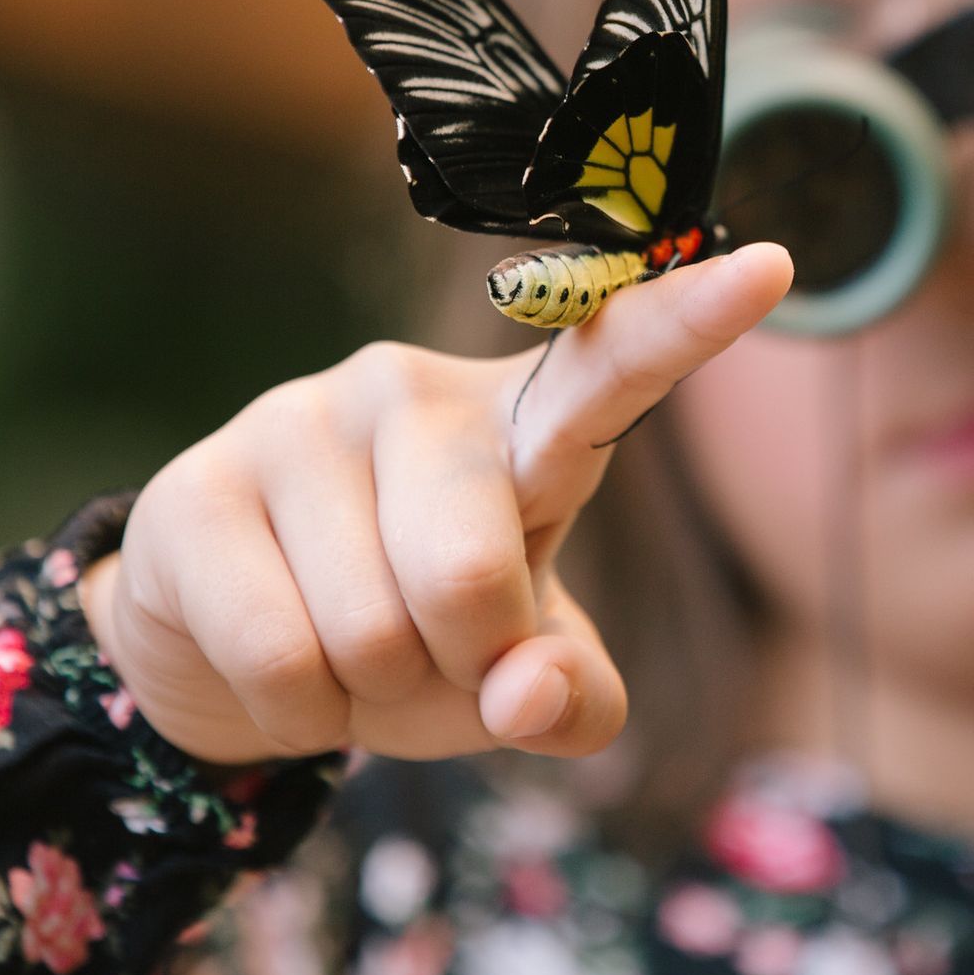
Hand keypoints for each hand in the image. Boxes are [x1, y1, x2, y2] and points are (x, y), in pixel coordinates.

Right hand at [79, 244, 792, 764]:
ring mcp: (299, 421)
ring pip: (369, 628)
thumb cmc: (421, 640)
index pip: (614, 364)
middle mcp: (415, 390)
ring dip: (368, 684)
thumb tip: (520, 690)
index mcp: (523, 424)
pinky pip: (279, 655)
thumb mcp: (519, 679)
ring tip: (348, 642)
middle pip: (470, 574)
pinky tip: (281, 653)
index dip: (688, 321)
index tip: (775, 269)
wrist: (240, 650)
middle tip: (428, 649)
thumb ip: (567, 694)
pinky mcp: (198, 488)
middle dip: (453, 661)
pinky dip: (294, 705)